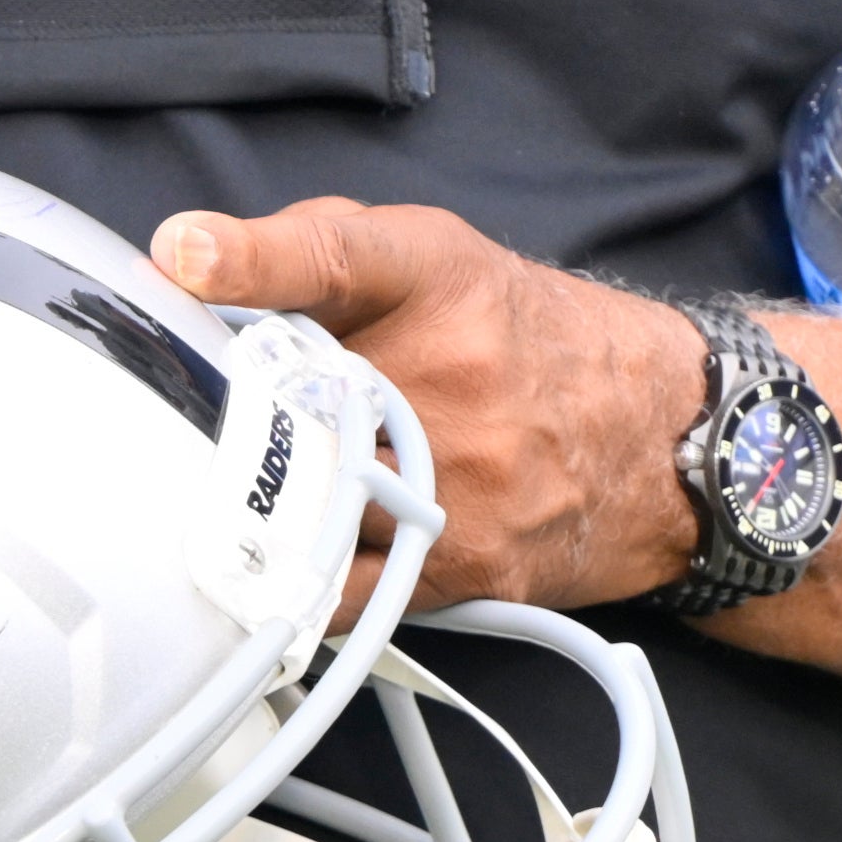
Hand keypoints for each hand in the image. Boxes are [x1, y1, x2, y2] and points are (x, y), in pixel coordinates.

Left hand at [150, 197, 709, 612]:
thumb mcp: (438, 260)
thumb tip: (188, 259)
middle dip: (223, 421)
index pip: (337, 255)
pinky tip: (269, 565)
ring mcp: (459, 476)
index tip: (185, 255)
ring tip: (224, 497)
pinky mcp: (462, 564)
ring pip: (304, 504)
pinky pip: (337, 588)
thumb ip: (316, 253)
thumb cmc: (527, 342)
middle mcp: (451, 373)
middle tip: (185, 428)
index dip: (252, 255)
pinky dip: (290, 582)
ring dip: (250, 504)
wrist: (656, 437)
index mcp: (435, 279)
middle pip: (290, 403)